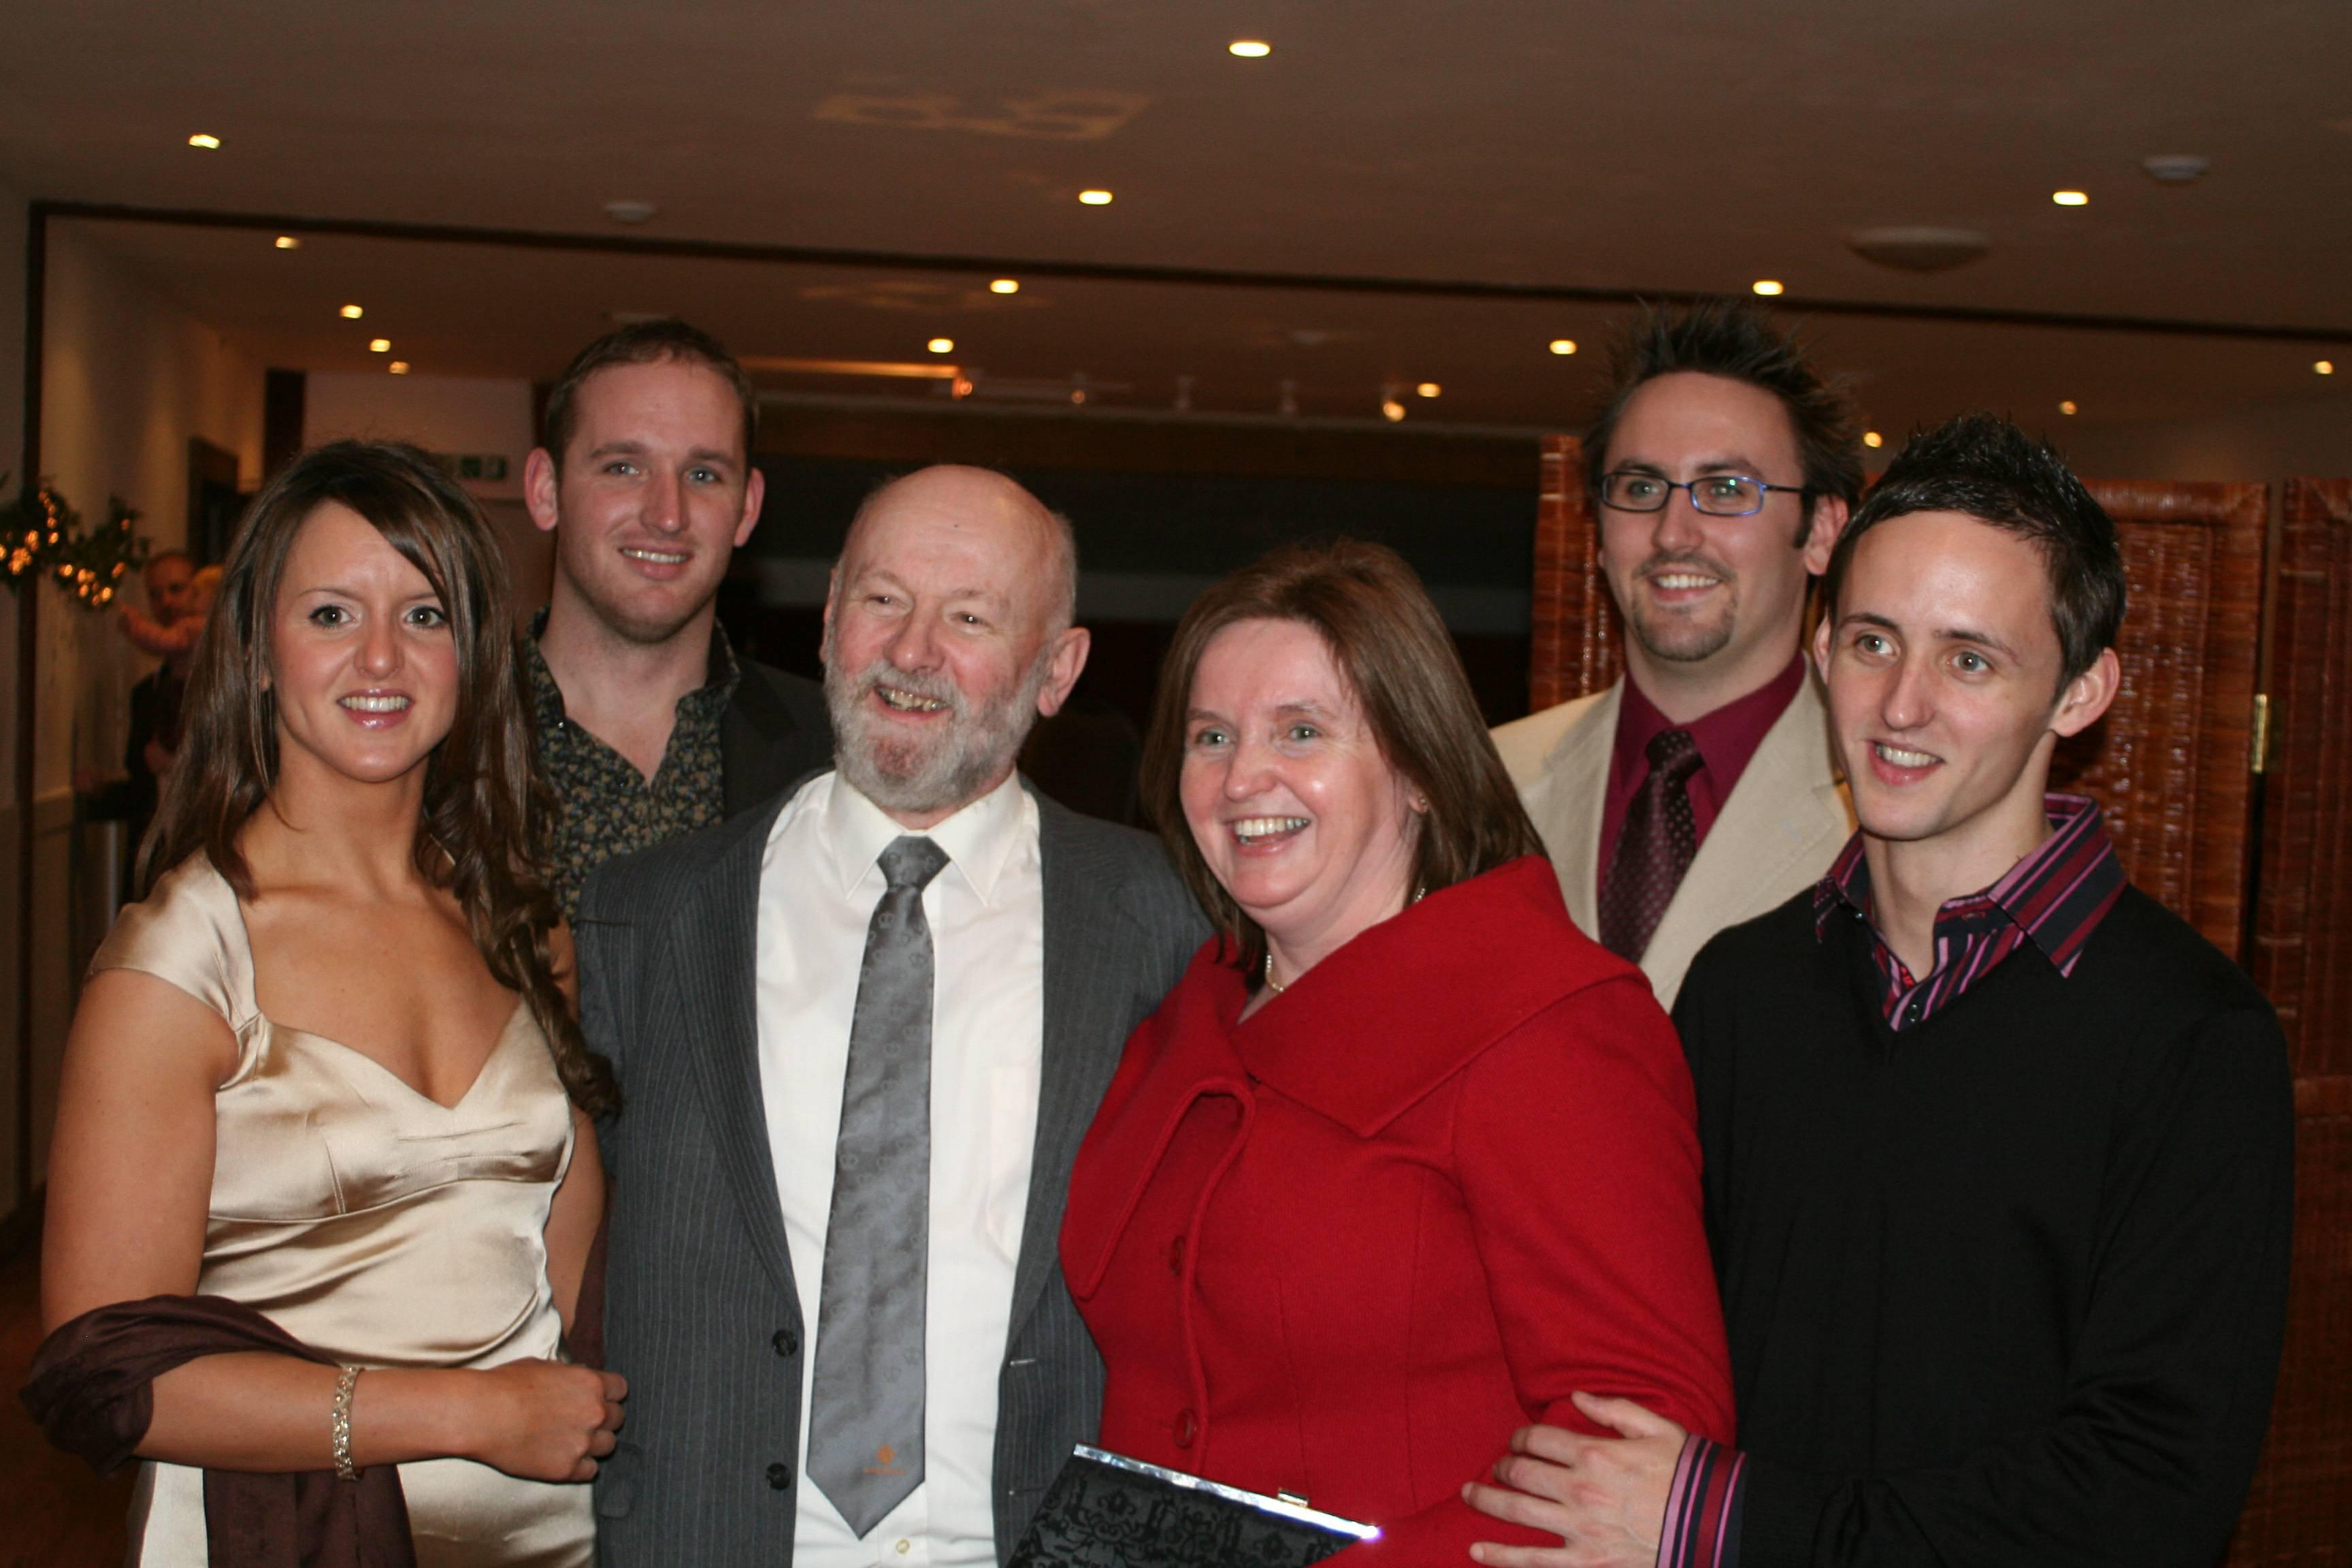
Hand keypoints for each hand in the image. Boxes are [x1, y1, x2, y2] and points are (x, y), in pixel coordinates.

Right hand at [456, 1360, 627, 1481]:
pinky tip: (564, 1459)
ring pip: (609, 1446)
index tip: (600, 1399)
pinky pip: (590, 1471)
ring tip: (573, 1441)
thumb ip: (570, 1376)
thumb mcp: (544, 1366)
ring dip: (595, 1444)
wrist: (481, 1414)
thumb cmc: (505, 1385)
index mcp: (591, 1383)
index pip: (620, 1390)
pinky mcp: (567, 1469)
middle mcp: (594, 1413)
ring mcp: (582, 1443)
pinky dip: (581, 1467)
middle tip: (583, 1421)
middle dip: (604, 1419)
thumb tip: (577, 1380)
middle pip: (617, 1418)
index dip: (609, 1394)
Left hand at [1462, 1392, 1686, 1567]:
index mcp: (1595, 1454)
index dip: (1521, 1437)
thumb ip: (1614, 1409)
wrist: (1715, 1526)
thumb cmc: (1688, 1475)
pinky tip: (1475, 1551)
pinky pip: (1532, 1561)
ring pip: (1516, 1513)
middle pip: (1521, 1473)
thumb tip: (1576, 1396)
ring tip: (1469, 1493)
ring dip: (1485, 1501)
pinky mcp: (1585, 1563)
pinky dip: (1500, 1557)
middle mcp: (1580, 1490)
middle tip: (1499, 1466)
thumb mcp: (1658, 1428)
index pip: (1538, 1440)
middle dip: (1503, 1466)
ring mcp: (1579, 1530)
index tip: (1518, 1440)